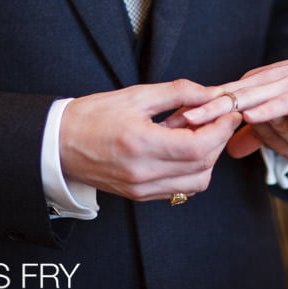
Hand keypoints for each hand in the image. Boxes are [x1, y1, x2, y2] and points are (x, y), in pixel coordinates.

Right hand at [59, 79, 241, 200]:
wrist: (57, 144)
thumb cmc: (93, 114)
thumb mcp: (136, 95)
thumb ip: (178, 92)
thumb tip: (212, 92)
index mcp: (140, 144)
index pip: (199, 146)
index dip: (221, 129)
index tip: (230, 111)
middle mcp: (143, 173)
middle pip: (203, 165)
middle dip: (219, 140)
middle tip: (219, 118)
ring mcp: (141, 189)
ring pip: (196, 182)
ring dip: (208, 158)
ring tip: (199, 134)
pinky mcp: (139, 196)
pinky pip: (180, 189)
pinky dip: (192, 171)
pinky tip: (184, 149)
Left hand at [185, 26, 287, 158]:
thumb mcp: (285, 112)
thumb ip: (261, 131)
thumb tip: (233, 151)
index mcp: (265, 87)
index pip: (228, 98)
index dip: (203, 108)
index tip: (176, 117)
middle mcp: (273, 86)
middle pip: (232, 100)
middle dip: (205, 112)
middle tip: (178, 119)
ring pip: (254, 107)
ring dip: (229, 113)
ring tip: (203, 120)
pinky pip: (283, 106)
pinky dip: (266, 112)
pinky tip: (248, 117)